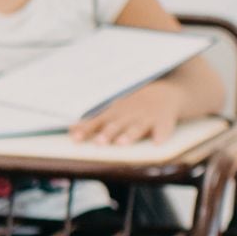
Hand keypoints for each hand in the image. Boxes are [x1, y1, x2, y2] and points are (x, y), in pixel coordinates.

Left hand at [69, 82, 184, 145]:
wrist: (167, 92)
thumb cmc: (134, 105)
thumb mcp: (113, 110)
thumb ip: (93, 122)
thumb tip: (69, 130)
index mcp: (115, 114)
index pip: (97, 122)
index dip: (86, 130)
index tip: (75, 139)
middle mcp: (129, 115)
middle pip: (117, 125)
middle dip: (107, 133)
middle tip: (99, 143)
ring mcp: (147, 117)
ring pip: (137, 127)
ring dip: (129, 135)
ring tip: (122, 143)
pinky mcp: (164, 120)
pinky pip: (164, 128)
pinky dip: (161, 135)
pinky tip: (157, 143)